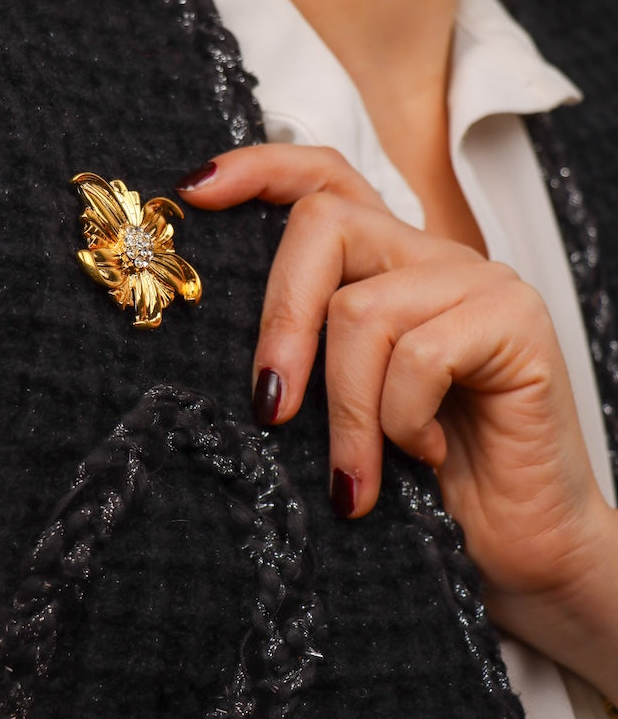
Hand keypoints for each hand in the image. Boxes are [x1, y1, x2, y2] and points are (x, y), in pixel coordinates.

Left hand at [178, 144, 617, 698]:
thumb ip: (304, 353)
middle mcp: (431, 256)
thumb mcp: (342, 407)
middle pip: (326, 223)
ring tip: (355, 478)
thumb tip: (212, 337)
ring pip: (362, 309)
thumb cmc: (418, 481)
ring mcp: (478, 281)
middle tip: (270, 409)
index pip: (327, 178)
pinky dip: (404, 421)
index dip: (261, 171)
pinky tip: (426, 456)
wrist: (521, 547)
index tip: (197, 193)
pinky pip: (420, 354)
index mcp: (387, 265)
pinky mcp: (515, 320)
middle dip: (281, 318)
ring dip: (346, 413)